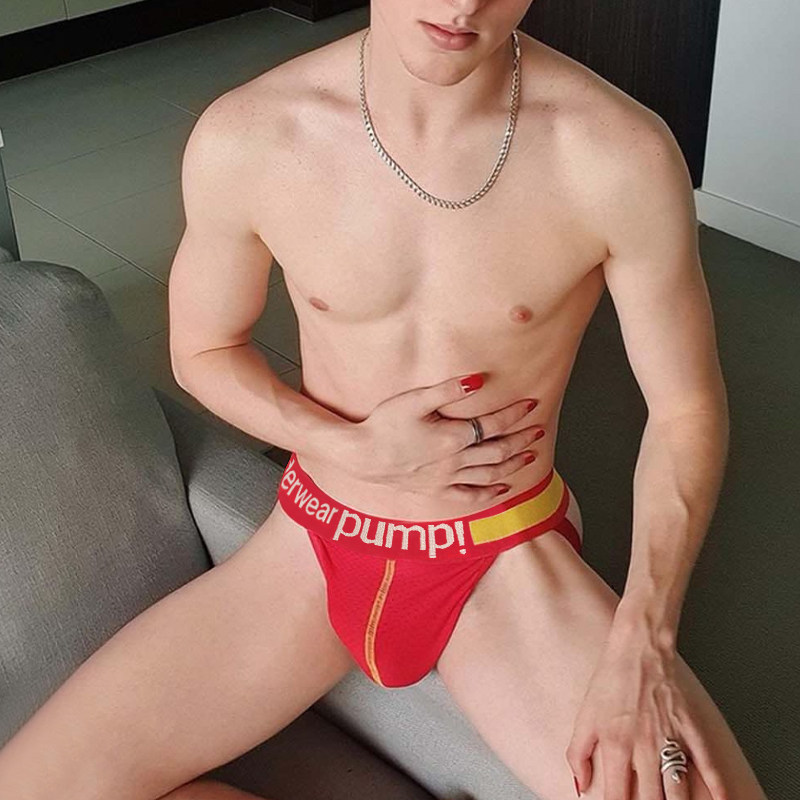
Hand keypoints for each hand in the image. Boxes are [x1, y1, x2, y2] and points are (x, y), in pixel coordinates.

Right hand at [344, 372, 545, 501]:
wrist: (361, 456)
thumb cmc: (384, 424)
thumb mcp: (415, 400)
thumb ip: (449, 390)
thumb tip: (479, 381)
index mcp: (453, 437)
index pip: (492, 424)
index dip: (514, 413)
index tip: (531, 404)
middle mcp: (455, 461)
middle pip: (498, 450)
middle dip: (521, 439)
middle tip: (539, 430)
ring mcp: (446, 479)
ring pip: (490, 475)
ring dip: (513, 465)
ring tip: (530, 456)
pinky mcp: (436, 490)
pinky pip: (470, 497)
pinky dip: (490, 494)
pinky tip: (503, 489)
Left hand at [566, 627, 724, 799]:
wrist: (640, 648)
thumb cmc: (611, 680)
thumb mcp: (585, 716)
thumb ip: (578, 754)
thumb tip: (580, 787)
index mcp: (616, 745)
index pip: (617, 796)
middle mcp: (644, 747)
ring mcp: (671, 739)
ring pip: (679, 790)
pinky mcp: (692, 730)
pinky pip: (709, 766)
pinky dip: (718, 789)